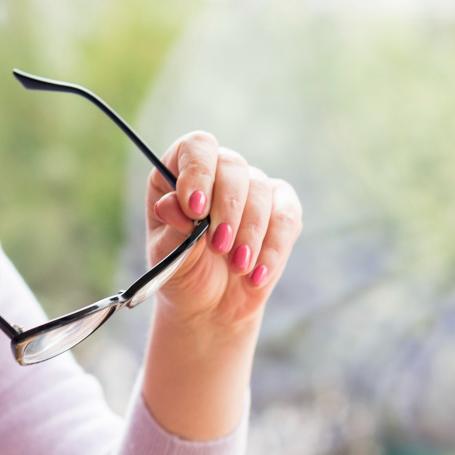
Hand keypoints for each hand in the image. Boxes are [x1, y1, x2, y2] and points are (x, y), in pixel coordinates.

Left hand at [147, 132, 302, 334]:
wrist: (208, 307)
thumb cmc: (181, 273)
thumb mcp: (168, 255)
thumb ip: (172, 228)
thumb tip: (170, 204)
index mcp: (179, 173)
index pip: (196, 148)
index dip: (199, 171)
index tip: (196, 209)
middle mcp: (217, 173)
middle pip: (232, 166)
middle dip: (228, 209)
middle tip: (219, 247)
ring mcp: (252, 189)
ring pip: (261, 191)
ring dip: (250, 233)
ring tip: (237, 267)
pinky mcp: (281, 212)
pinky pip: (287, 218)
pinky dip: (273, 248)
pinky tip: (257, 274)